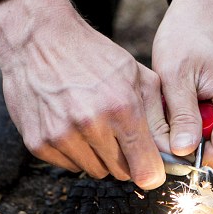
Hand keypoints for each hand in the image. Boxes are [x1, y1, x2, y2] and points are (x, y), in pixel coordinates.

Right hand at [0, 0, 168, 188]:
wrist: (39, 40)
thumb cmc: (93, 56)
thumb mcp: (137, 75)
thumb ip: (159, 116)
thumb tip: (173, 151)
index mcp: (122, 108)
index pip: (145, 169)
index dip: (152, 172)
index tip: (151, 168)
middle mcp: (91, 125)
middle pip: (121, 173)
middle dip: (125, 158)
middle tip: (117, 132)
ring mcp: (61, 136)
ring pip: (95, 171)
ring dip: (99, 155)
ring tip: (92, 124)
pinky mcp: (38, 143)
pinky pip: (69, 166)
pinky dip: (74, 152)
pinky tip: (70, 124)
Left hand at [152, 0, 212, 171]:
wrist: (202, 11)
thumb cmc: (186, 35)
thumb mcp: (175, 75)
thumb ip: (182, 116)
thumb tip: (183, 152)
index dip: (191, 157)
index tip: (167, 139)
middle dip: (188, 137)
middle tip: (170, 107)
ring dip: (190, 125)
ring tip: (179, 97)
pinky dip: (196, 117)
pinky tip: (188, 95)